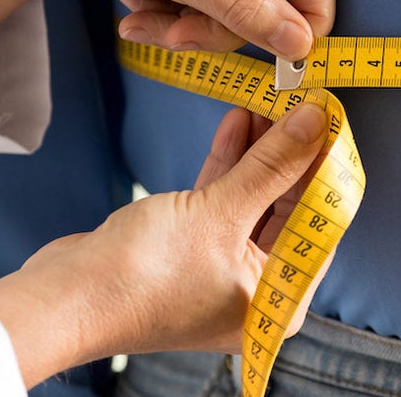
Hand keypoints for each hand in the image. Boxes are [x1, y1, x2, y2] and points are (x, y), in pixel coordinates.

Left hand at [0, 0, 333, 60]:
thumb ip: (242, 8)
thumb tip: (301, 43)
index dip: (308, 11)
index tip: (293, 57)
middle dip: (225, 25)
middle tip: (181, 38)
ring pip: (238, 5)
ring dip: (195, 27)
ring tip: (145, 24)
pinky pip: (210, 3)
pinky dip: (179, 18)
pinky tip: (139, 14)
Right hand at [0, 104, 329, 386]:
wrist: (68, 296)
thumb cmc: (145, 277)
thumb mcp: (220, 212)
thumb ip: (272, 165)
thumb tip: (316, 121)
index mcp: (279, 299)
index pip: (320, 224)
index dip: (326, 167)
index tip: (332, 119)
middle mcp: (255, 287)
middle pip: (288, 208)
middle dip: (291, 153)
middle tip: (302, 101)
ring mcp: (221, 267)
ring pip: (253, 198)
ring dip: (260, 151)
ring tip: (270, 100)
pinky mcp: (190, 246)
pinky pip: (222, 200)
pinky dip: (229, 164)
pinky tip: (238, 122)